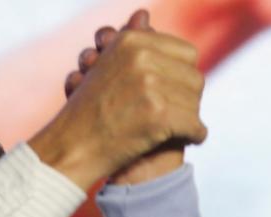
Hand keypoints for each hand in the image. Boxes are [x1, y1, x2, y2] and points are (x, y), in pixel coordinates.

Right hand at [33, 8, 207, 189]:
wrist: (74, 148)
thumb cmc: (91, 109)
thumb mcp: (109, 65)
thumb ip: (132, 40)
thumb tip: (143, 15)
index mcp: (132, 42)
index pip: (187, 53)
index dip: (182, 76)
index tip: (172, 92)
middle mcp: (141, 57)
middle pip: (195, 78)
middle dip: (188, 98)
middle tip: (174, 114)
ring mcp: (149, 85)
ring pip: (196, 102)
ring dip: (190, 119)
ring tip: (174, 128)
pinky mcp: (158, 114)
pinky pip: (195, 126)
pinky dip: (194, 137)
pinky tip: (186, 140)